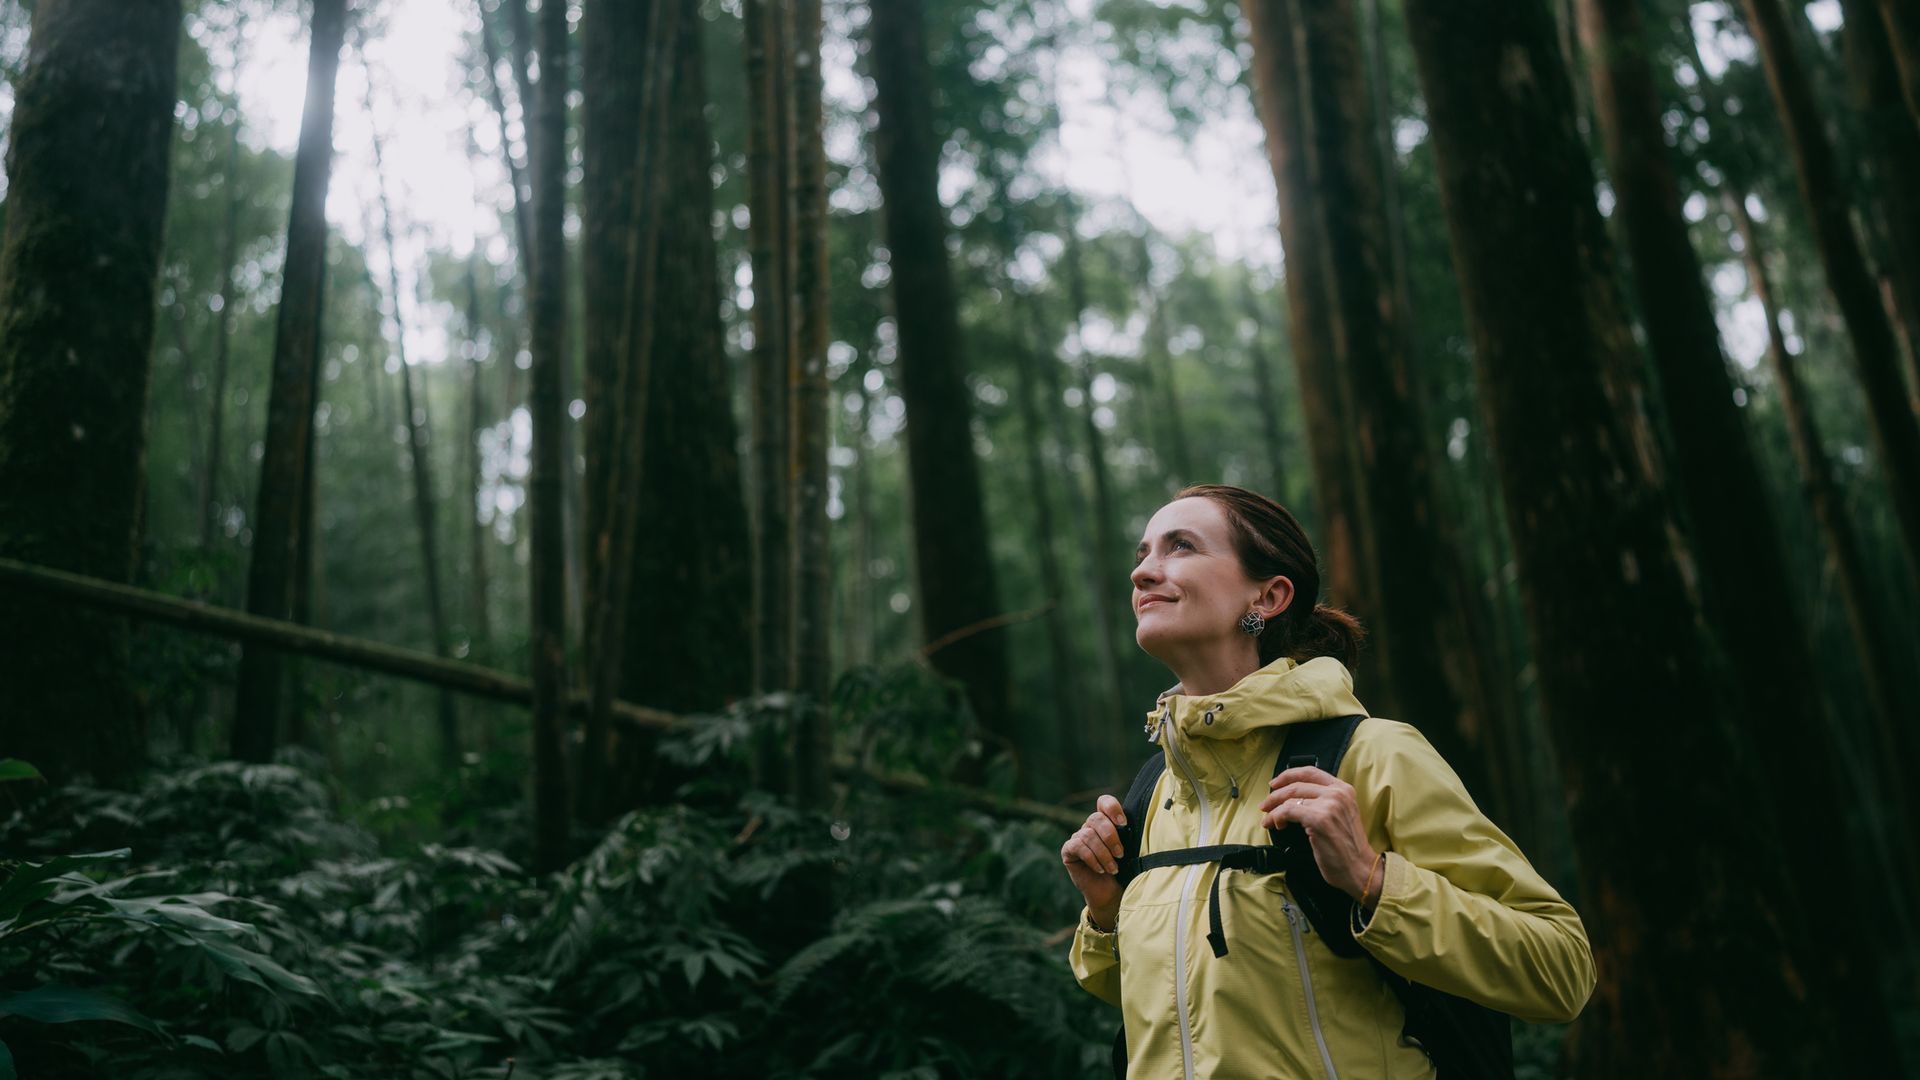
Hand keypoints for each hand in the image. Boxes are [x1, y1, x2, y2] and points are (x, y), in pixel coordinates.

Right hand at [1060, 794, 1126, 928]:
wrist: (1111, 894)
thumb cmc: (1124, 871)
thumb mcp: (1131, 851)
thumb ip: (1129, 836)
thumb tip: (1142, 825)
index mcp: (1106, 822)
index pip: (1104, 802)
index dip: (1112, 808)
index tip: (1124, 823)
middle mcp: (1090, 827)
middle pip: (1096, 818)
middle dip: (1111, 837)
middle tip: (1121, 854)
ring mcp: (1077, 837)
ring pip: (1087, 834)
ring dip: (1103, 853)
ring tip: (1113, 868)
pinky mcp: (1068, 851)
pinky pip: (1077, 846)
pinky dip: (1092, 858)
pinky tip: (1100, 870)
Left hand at [1260, 765, 1380, 903]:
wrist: (1359, 868)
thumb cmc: (1347, 848)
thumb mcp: (1340, 815)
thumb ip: (1324, 801)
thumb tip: (1293, 798)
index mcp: (1344, 789)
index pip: (1311, 771)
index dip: (1288, 775)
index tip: (1275, 783)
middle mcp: (1338, 793)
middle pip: (1297, 784)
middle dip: (1275, 794)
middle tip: (1265, 805)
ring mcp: (1329, 805)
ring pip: (1290, 798)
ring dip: (1273, 809)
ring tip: (1268, 819)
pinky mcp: (1320, 819)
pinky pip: (1288, 811)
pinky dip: (1277, 817)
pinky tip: (1277, 825)